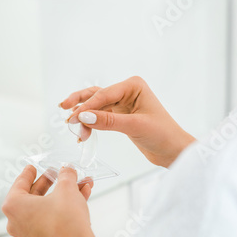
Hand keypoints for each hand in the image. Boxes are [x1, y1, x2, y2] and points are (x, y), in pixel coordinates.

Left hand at [2, 166, 100, 236]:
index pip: (20, 183)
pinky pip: (51, 216)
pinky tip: (82, 195)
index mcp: (14, 206)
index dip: (29, 173)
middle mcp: (17, 220)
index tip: (32, 168)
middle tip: (57, 173)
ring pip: (46, 206)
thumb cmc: (65, 223)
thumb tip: (67, 170)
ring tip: (78, 183)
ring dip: (63, 193)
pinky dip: (64, 206)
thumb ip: (66, 175)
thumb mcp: (67, 189)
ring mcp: (29, 232)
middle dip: (51, 183)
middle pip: (33, 195)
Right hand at [61, 76, 195, 167]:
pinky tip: (82, 134)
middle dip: (80, 105)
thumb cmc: (162, 135)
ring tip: (71, 125)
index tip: (72, 118)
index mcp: (133, 86)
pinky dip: (90, 124)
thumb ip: (108, 121)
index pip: (103, 94)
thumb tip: (83, 117)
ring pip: (95, 106)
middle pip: (96, 95)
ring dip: (83, 116)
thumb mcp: (134, 126)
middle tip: (63, 110)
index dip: (87, 106)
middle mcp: (127, 91)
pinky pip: (100, 116)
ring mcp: (122, 103)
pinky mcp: (120, 115)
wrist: (173, 150)